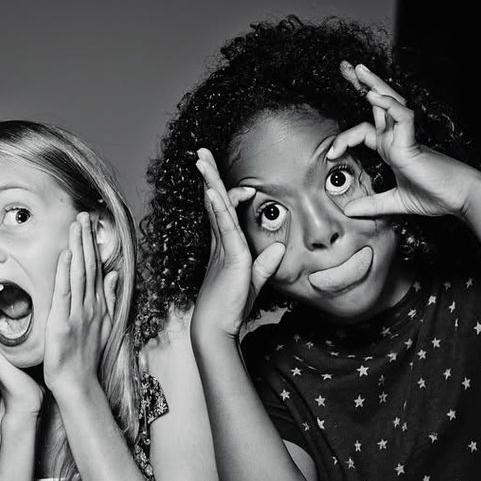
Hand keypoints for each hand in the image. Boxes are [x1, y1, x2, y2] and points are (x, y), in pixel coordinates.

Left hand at [42, 213, 119, 396]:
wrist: (78, 383)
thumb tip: (114, 275)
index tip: (90, 225)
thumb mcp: (105, 326)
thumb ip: (109, 299)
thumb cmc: (86, 357)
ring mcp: (79, 314)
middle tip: (83, 215)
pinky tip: (65, 255)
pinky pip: (65, 294)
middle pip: (89, 267)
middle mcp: (91, 307)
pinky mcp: (63, 323)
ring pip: (79, 275)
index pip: (97, 270)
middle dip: (86, 240)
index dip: (93, 246)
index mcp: (99, 307)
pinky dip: (65, 273)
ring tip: (76, 225)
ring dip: (78, 248)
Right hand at [191, 149, 284, 342]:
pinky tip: (214, 191)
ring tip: (203, 160)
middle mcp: (220, 241)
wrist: (217, 326)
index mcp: (225, 245)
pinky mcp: (230, 256)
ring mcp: (223, 247)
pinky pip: (224, 226)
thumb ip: (266, 264)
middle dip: (208, 176)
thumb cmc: (231, 307)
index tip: (215, 171)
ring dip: (210, 182)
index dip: (218, 189)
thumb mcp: (254, 282)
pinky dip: (219, 207)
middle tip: (200, 153)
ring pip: (216, 207)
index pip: (221, 209)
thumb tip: (279, 248)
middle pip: (213, 201)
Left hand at [331, 61, 480, 219]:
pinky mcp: (413, 142)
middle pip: (378, 104)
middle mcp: (397, 138)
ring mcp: (405, 137)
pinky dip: (387, 105)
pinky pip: (401, 116)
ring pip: (389, 102)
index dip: (343, 139)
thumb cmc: (434, 196)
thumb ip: (371, 205)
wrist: (459, 199)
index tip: (330, 154)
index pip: (364, 130)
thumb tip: (348, 211)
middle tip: (346, 68)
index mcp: (392, 148)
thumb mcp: (393, 202)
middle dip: (362, 85)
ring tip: (358, 69)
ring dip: (374, 85)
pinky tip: (372, 96)